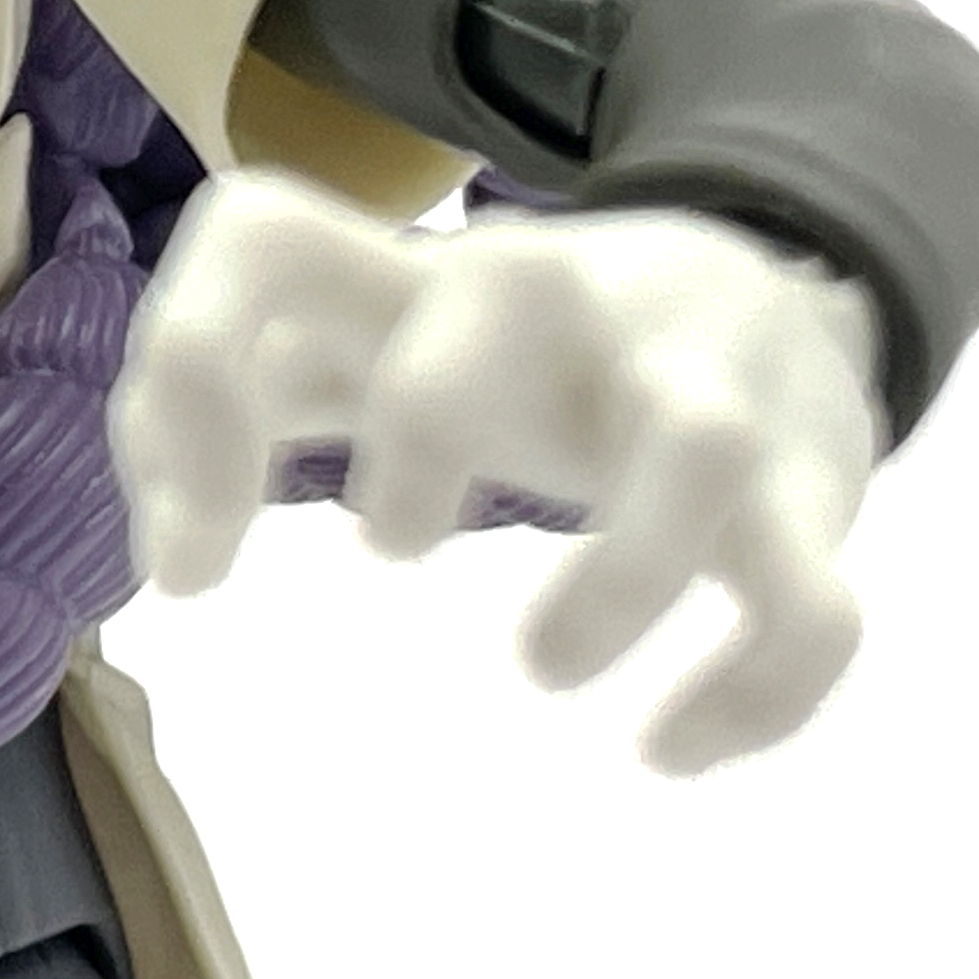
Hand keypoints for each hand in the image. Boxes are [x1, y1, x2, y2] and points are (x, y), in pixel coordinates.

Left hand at [111, 170, 883, 773]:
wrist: (762, 301)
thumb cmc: (498, 356)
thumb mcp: (359, 352)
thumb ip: (228, 418)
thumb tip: (166, 556)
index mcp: (410, 274)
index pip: (262, 230)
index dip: (190, 366)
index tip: (190, 564)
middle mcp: (551, 300)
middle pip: (492, 287)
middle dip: (428, 427)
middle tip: (390, 550)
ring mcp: (693, 382)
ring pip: (693, 439)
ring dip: (617, 576)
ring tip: (543, 669)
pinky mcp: (804, 494)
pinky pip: (813, 602)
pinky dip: (751, 695)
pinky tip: (671, 749)